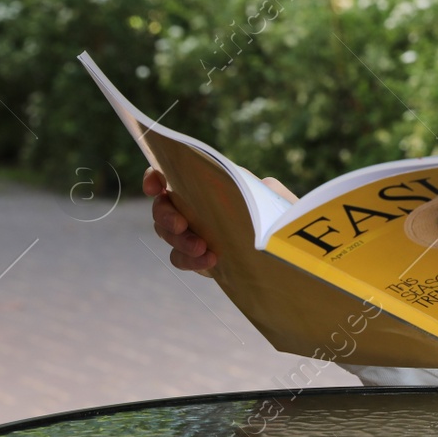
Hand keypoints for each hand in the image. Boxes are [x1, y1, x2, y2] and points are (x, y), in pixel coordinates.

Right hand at [143, 167, 297, 276]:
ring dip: (181, 241)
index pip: (168, 176)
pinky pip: (181, 258)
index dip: (154, 179)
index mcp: (204, 184)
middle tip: (181, 224)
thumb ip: (258, 186)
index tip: (156, 187)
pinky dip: (191, 260)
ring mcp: (191, 232)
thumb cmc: (276, 213)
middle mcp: (192, 206)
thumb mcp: (271, 194)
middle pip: (162, 208)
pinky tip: (211, 260)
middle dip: (165, 216)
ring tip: (203, 248)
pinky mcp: (196, 256)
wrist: (283, 247)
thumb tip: (253, 184)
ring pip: (168, 235)